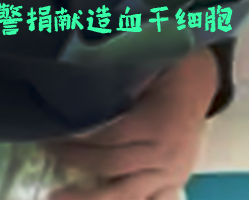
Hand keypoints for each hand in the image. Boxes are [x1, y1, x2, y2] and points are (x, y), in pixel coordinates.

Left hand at [45, 47, 219, 198]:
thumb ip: (114, 78)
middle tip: (46, 151)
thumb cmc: (168, 63)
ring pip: (126, 195)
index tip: (51, 133)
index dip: (79, 139)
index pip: (111, 137)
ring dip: (89, 198)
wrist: (203, 78)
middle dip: (76, 161)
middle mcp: (165, 154)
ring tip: (56, 198)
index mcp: (158, 123)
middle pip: (112, 166)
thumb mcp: (145, 62)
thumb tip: (73, 82)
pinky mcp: (174, 183)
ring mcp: (171, 173)